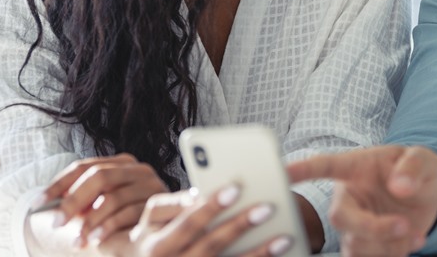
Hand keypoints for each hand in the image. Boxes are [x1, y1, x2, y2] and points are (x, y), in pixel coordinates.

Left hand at [41, 154, 168, 247]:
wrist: (167, 225)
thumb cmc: (128, 216)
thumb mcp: (104, 204)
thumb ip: (84, 200)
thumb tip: (47, 207)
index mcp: (119, 162)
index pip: (83, 167)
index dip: (58, 185)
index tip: (37, 204)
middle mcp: (136, 167)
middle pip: (98, 177)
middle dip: (73, 201)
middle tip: (56, 223)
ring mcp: (149, 183)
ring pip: (113, 197)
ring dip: (90, 221)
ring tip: (77, 240)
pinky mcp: (158, 201)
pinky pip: (129, 212)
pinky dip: (109, 226)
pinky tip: (96, 239)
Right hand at [114, 186, 294, 256]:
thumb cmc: (152, 236)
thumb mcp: (151, 219)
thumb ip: (173, 204)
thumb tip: (198, 194)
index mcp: (157, 246)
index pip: (188, 224)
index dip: (211, 207)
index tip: (235, 187)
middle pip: (211, 247)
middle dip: (239, 226)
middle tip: (267, 207)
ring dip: (258, 254)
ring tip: (285, 238)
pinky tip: (278, 256)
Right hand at [287, 145, 436, 256]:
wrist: (426, 197)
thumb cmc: (418, 171)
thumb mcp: (425, 160)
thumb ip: (414, 167)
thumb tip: (400, 185)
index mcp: (357, 168)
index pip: (325, 166)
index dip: (303, 169)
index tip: (283, 171)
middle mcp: (349, 198)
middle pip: (340, 218)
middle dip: (372, 229)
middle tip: (403, 225)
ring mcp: (354, 225)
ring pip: (355, 246)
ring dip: (388, 246)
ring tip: (412, 231)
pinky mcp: (364, 246)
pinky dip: (394, 255)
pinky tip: (413, 242)